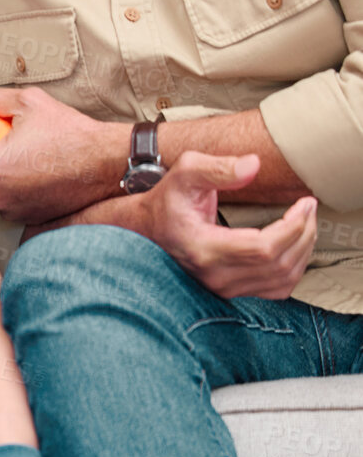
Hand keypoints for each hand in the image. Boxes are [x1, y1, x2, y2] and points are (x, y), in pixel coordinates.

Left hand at [0, 84, 120, 224]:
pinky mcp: (24, 219)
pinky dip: (16, 187)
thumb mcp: (28, 104)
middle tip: (18, 142)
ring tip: (31, 158)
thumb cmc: (69, 132)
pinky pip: (7, 198)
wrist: (108, 164)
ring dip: (1, 170)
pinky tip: (40, 174)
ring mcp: (9, 210)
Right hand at [143, 151, 319, 299]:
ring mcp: (223, 288)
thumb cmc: (168, 200)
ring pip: (283, 279)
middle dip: (304, 233)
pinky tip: (295, 246)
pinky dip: (295, 267)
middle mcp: (214, 275)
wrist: (147, 228)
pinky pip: (277, 288)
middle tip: (309, 208)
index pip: (264, 248)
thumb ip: (218, 167)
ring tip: (306, 224)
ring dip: (303, 250)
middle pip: (279, 263)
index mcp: (203, 249)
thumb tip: (253, 166)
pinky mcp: (231, 291)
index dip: (294, 225)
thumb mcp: (185, 173)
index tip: (305, 202)